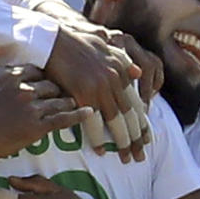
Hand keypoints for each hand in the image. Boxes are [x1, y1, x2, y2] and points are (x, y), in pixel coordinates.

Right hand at [0, 64, 91, 163]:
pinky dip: (78, 116)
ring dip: (70, 101)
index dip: (44, 76)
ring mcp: (33, 108)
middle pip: (52, 84)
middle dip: (59, 89)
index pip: (37, 70)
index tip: (49, 79)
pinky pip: (63, 119)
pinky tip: (90, 113)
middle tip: (68, 93)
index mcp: (10, 77)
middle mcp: (25, 89)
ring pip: (59, 101)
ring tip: (80, 102)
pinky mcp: (37, 127)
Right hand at [44, 25, 153, 162]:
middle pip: (130, 115)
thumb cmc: (74, 43)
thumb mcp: (104, 46)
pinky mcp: (83, 94)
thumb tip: (138, 72)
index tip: (147, 139)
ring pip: (116, 121)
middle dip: (137, 138)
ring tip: (127, 158)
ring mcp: (100, 87)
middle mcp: (114, 79)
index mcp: (121, 70)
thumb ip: (122, 60)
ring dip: (122, 142)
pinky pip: (93, 122)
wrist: (52, 40)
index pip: (137, 103)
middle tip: (140, 156)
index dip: (143, 124)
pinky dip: (97, 138)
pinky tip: (101, 151)